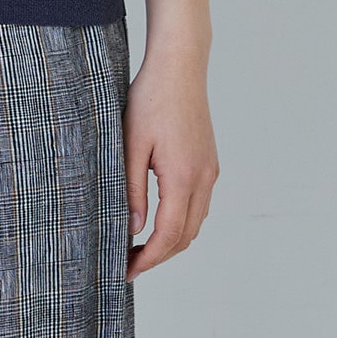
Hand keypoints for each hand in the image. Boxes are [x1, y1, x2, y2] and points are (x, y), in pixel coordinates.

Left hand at [123, 45, 218, 278]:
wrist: (180, 66)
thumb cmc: (151, 98)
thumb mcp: (131, 143)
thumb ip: (131, 188)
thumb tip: (133, 228)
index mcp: (183, 177)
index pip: (168, 235)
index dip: (148, 259)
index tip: (126, 271)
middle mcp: (203, 179)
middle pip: (186, 236)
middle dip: (159, 256)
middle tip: (128, 263)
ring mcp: (210, 170)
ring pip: (195, 223)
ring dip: (171, 241)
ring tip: (139, 245)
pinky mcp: (209, 162)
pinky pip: (199, 204)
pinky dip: (181, 221)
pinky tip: (157, 218)